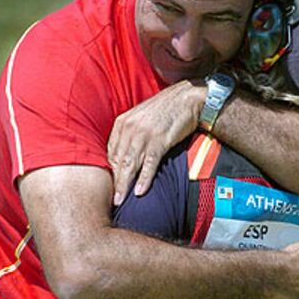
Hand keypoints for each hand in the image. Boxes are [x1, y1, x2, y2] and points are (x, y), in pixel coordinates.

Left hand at [108, 80, 205, 204]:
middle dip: (115, 182)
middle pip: (118, 160)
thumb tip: (125, 151)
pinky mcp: (160, 140)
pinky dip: (144, 179)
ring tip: (120, 201)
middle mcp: (130, 128)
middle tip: (111, 199)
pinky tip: (140, 192)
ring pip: (130, 164)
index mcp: (123, 122)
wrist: (188, 98)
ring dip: (125, 185)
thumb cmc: (166, 108)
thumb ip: (131, 131)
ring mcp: (144, 134)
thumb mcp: (142, 116)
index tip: (110, 183)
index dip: (110, 170)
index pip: (111, 151)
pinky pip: (149, 164)